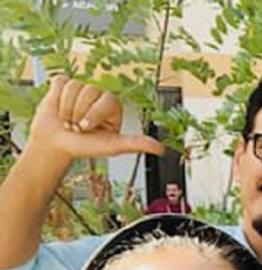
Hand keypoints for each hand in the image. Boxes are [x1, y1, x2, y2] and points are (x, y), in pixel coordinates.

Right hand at [26, 75, 163, 165]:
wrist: (55, 144)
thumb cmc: (85, 146)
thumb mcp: (112, 146)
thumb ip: (136, 144)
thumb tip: (160, 149)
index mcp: (113, 105)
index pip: (104, 100)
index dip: (91, 115)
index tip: (85, 129)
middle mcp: (99, 94)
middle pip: (87, 91)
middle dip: (77, 113)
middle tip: (76, 127)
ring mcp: (81, 88)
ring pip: (73, 86)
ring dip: (65, 108)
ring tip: (67, 120)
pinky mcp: (63, 84)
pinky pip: (60, 82)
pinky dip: (55, 98)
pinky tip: (58, 108)